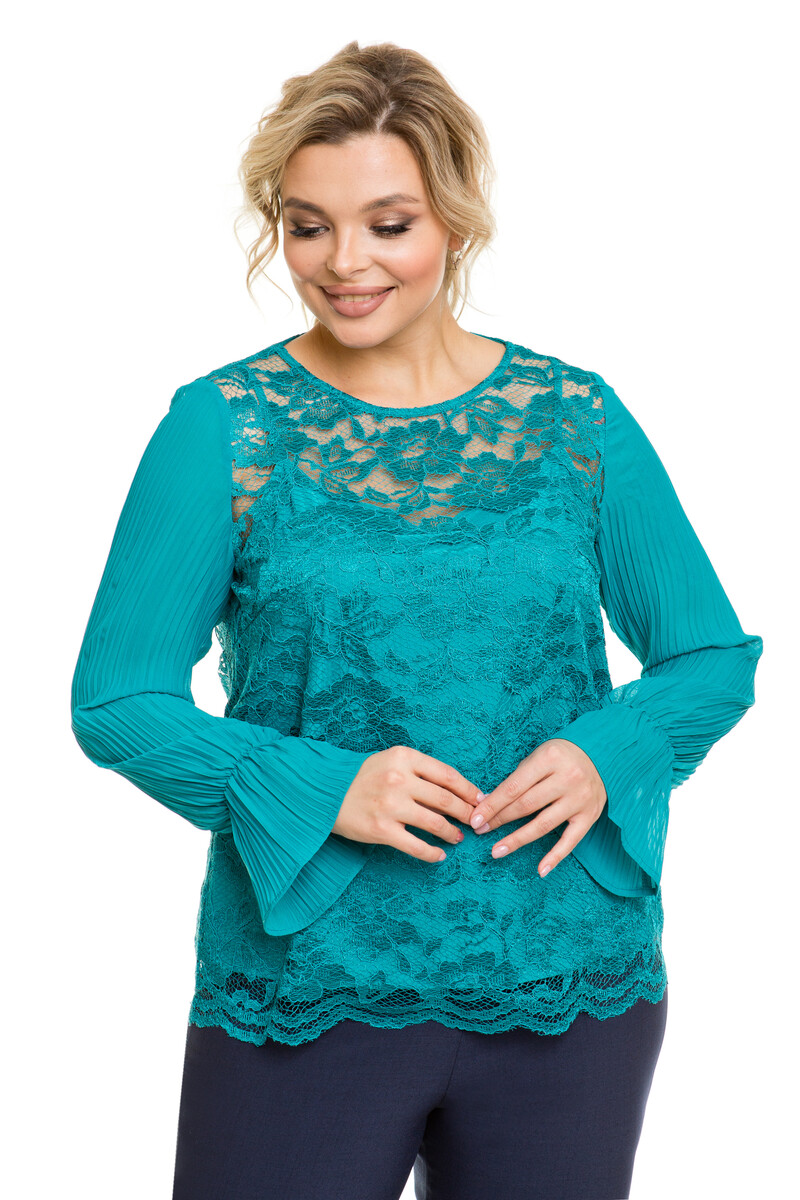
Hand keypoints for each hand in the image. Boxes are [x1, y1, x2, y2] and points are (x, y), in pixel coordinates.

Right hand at [332, 745, 481, 863]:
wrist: (325, 793)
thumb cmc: (364, 777)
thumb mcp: (392, 760)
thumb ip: (421, 770)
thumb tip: (457, 790)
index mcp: (404, 757)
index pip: (448, 775)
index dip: (468, 790)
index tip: (480, 800)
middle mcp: (399, 779)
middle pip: (446, 800)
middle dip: (466, 813)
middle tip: (476, 821)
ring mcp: (390, 806)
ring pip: (436, 823)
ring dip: (453, 833)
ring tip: (458, 837)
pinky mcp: (382, 830)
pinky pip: (416, 846)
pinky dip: (433, 853)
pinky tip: (440, 855)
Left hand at [468, 739, 606, 877]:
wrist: (601, 756)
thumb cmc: (560, 756)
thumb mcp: (538, 756)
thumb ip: (517, 779)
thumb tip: (488, 804)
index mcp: (550, 758)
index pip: (514, 786)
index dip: (492, 804)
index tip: (474, 819)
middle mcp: (567, 778)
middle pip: (526, 805)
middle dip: (499, 819)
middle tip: (480, 831)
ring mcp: (580, 798)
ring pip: (543, 824)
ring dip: (517, 840)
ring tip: (496, 851)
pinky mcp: (590, 816)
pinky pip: (571, 840)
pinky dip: (555, 857)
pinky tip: (540, 870)